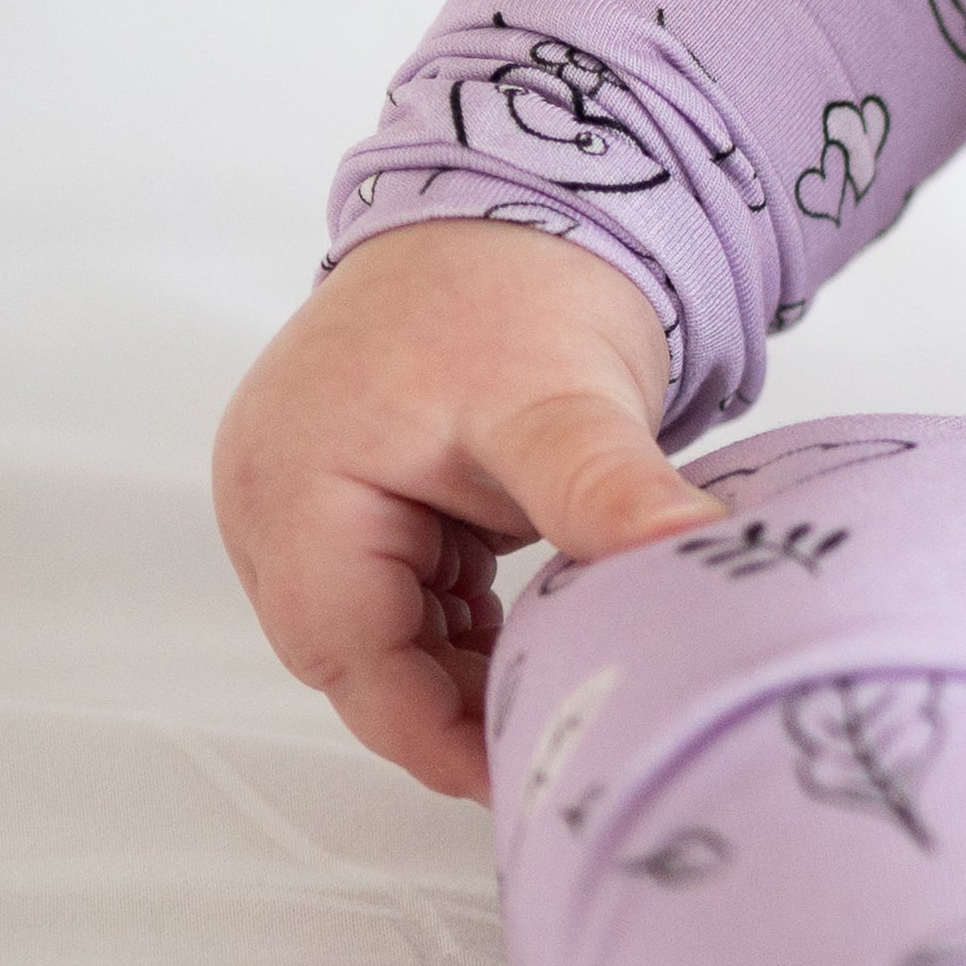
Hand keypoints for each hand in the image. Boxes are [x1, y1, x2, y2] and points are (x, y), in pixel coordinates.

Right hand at [212, 217, 718, 798]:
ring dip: (459, 664)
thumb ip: (608, 491)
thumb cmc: (520, 285)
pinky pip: (397, 590)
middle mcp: (272, 494)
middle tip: (555, 735)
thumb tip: (692, 551)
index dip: (433, 731)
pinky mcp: (350, 488)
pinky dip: (460, 623)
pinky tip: (538, 628)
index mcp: (294, 484)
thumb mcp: (562, 402)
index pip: (349, 657)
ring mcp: (303, 491)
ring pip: (378, 630)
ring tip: (560, 682)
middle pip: (354, 653)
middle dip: (448, 704)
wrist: (524, 194)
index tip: (524, 771)